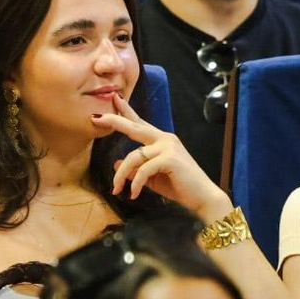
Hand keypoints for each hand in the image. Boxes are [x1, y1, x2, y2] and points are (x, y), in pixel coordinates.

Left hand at [93, 93, 231, 221]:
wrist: (203, 198)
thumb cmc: (179, 187)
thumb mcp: (152, 178)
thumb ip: (136, 169)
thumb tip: (116, 164)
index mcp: (162, 140)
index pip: (140, 123)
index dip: (126, 112)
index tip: (114, 100)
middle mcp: (165, 139)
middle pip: (135, 127)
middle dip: (115, 121)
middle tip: (96, 118)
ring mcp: (169, 147)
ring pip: (134, 157)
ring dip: (121, 175)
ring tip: (117, 189)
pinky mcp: (170, 159)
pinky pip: (143, 170)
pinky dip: (135, 183)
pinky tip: (133, 194)